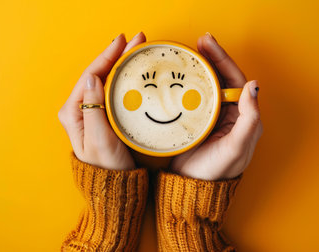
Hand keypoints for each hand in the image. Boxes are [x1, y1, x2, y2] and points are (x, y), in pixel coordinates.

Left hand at [58, 33, 146, 170]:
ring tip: (136, 49)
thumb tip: (92, 77)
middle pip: (98, 74)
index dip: (106, 56)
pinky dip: (123, 77)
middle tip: (136, 39)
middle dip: (116, 55)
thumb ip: (94, 109)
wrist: (115, 187)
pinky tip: (133, 70)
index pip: (90, 76)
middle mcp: (79, 109)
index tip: (122, 41)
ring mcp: (90, 112)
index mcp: (73, 113)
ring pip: (105, 80)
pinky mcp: (102, 116)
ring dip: (120, 63)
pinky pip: (112, 91)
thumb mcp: (100, 139)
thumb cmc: (108, 168)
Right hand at [170, 33, 262, 179]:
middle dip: (210, 58)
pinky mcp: (192, 121)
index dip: (223, 60)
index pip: (235, 80)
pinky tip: (176, 75)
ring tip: (187, 52)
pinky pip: (190, 97)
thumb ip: (248, 119)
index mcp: (241, 116)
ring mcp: (208, 116)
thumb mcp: (236, 147)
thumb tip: (254, 85)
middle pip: (220, 78)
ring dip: (197, 68)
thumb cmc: (216, 171)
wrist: (190, 188)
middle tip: (198, 42)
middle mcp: (226, 113)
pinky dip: (184, 84)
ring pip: (204, 85)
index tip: (209, 45)